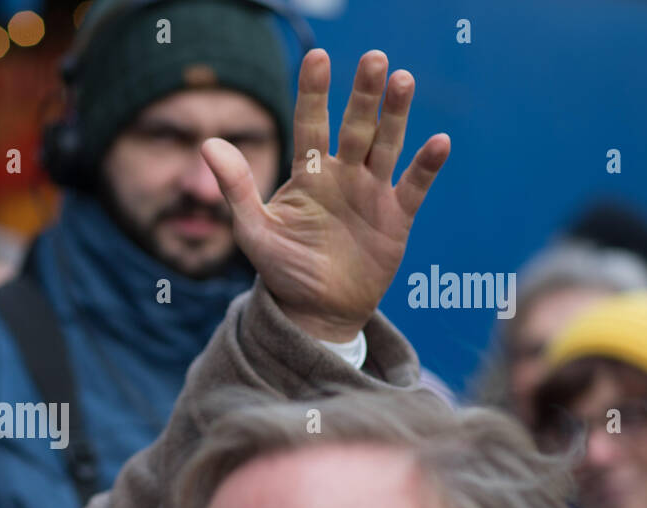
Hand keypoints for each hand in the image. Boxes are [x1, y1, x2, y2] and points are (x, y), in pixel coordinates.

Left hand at [202, 49, 449, 341]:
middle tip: (374, 59)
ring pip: (387, 145)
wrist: (316, 311)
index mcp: (309, 173)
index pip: (310, 123)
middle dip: (364, 94)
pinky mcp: (398, 216)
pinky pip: (414, 185)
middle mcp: (343, 174)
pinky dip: (427, 165)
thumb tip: (207, 143)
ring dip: (396, 115)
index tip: (317, 57)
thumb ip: (236, 188)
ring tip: (402, 81)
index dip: (314, 92)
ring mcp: (372, 192)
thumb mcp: (254, 231)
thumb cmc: (283, 268)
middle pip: (356, 126)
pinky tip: (438, 142)